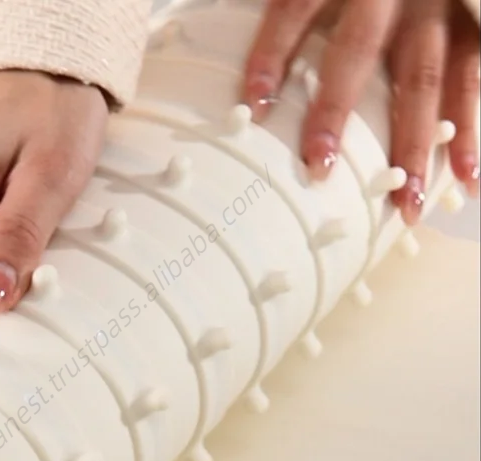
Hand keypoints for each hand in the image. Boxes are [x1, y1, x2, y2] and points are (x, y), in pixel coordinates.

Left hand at [242, 0, 479, 224]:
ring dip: (413, 145)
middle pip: (357, 50)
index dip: (271, 55)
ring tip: (404, 207)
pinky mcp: (472, 21)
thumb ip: (295, 1)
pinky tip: (464, 179)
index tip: (254, 106)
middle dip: (336, 111)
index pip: (294, 8)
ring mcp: (437, 5)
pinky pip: (471, 79)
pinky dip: (469, 132)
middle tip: (318, 167)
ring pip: (423, 78)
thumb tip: (237, 58)